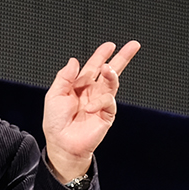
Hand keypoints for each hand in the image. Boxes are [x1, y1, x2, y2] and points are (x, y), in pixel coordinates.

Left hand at [43, 40, 140, 184]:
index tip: (110, 45)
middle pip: (111, 71)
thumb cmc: (55, 123)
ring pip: (113, 82)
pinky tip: (89, 108)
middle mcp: (93, 92)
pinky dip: (100, 102)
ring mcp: (101, 103)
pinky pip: (109, 102)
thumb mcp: (54, 95)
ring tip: (109, 68)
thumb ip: (64, 77)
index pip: (93, 66)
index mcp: (80, 86)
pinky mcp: (107, 115)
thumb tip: (74, 61)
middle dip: (123, 58)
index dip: (101, 55)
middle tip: (134, 45)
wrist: (62, 144)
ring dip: (113, 73)